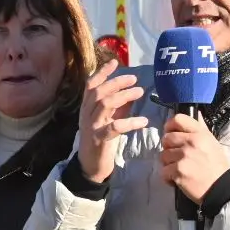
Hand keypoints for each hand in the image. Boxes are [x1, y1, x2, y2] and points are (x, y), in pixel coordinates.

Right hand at [77, 59, 148, 184]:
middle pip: (99, 91)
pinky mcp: (99, 139)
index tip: (116, 62)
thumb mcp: (107, 120)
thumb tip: (132, 92)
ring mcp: (91, 126)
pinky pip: (115, 127)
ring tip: (139, 92)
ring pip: (105, 104)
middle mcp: (86, 114)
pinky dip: (130, 122)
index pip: (91, 85)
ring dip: (123, 96)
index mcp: (86, 108)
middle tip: (134, 79)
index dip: (102, 73)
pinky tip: (143, 121)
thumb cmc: (100, 142)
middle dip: (117, 82)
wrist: (89, 167)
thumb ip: (118, 107)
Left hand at [160, 113, 229, 203]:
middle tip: (178, 157)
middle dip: (169, 148)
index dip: (170, 125)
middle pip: (166, 138)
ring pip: (163, 155)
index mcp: (200, 134)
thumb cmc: (217, 166)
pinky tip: (177, 180)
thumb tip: (195, 113)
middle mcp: (192, 142)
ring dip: (168, 164)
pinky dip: (168, 178)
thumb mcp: (212, 143)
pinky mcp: (178, 171)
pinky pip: (163, 171)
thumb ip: (200, 129)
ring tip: (180, 169)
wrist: (221, 188)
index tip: (170, 133)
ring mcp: (184, 156)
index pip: (178, 119)